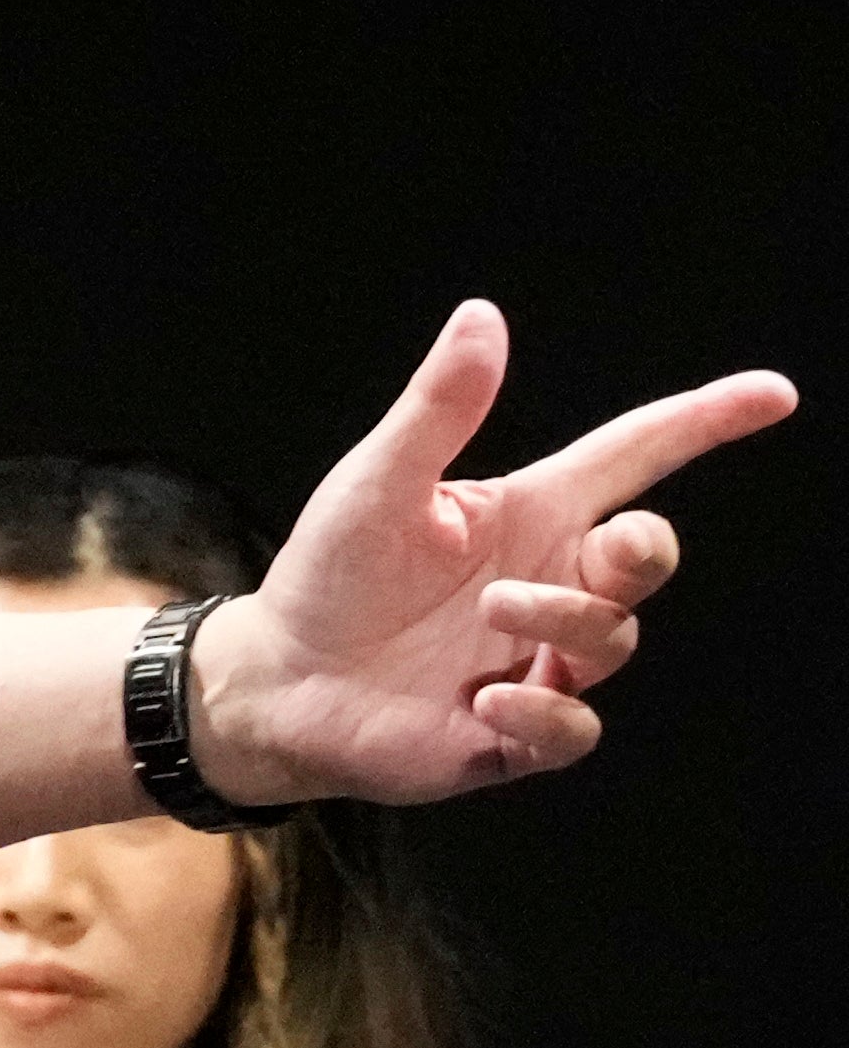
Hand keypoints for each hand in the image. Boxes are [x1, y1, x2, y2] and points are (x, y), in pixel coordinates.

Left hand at [197, 302, 795, 803]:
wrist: (273, 681)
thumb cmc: (329, 576)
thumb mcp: (376, 485)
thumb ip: (437, 410)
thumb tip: (482, 315)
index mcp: (530, 512)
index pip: (638, 456)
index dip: (706, 422)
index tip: (774, 394)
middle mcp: (549, 582)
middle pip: (647, 556)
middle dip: (647, 549)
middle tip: (611, 545)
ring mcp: (537, 660)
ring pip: (612, 638)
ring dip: (566, 621)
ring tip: (492, 611)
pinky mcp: (512, 732)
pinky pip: (573, 728)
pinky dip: (543, 713)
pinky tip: (484, 700)